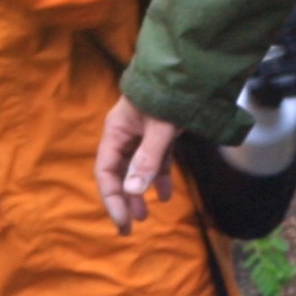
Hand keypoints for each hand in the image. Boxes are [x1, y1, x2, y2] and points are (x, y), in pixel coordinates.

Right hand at [95, 99, 179, 233]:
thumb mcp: (161, 129)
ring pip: (136, 168)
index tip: (123, 222)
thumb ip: (147, 159)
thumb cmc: (171, 94)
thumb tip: (133, 191)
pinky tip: (167, 194)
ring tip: (146, 215)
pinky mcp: (159, 133)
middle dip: (124, 200)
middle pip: (118, 173)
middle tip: (130, 227)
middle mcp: (125, 133)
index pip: (106, 172)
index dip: (112, 199)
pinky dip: (159, 176)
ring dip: (140, 191)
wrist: (190, 68)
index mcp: (116, 131)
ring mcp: (142, 133)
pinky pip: (154, 160)